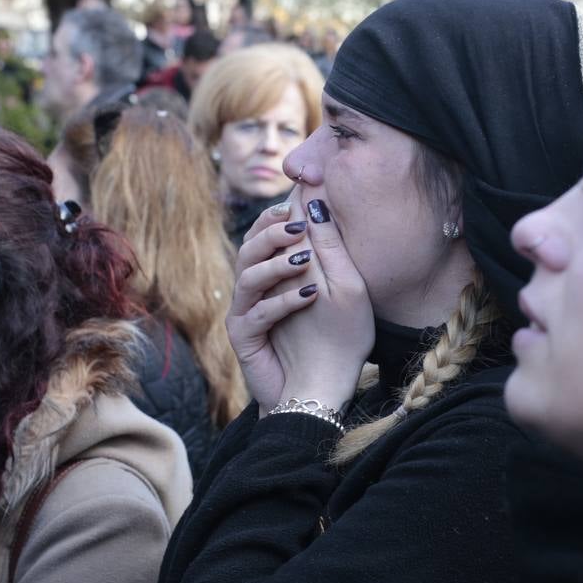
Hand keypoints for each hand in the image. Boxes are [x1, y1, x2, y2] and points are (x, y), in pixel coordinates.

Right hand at [227, 200, 318, 412]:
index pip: (266, 232)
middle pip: (249, 248)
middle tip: (297, 225)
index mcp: (272, 270)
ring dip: (276, 264)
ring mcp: (245, 311)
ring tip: (305, 260)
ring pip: (247, 277)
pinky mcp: (244, 337)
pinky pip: (257, 314)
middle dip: (271, 233)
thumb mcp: (339, 289)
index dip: (279, 213)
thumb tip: (318, 207)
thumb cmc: (331, 339)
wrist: (314, 388)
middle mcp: (253, 287)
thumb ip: (327, 250)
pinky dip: (281, 302)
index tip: (300, 194)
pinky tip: (308, 296)